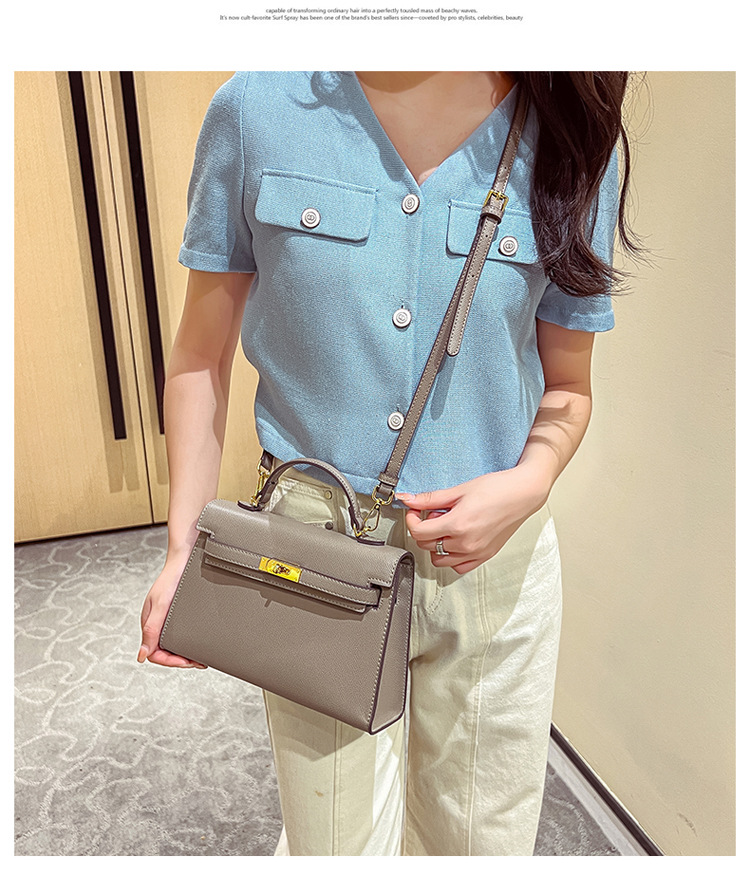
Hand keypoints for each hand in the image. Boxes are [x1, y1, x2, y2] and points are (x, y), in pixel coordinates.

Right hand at [138, 554, 206, 668]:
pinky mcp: (175, 614)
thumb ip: (151, 630)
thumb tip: (141, 656)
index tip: (186, 662)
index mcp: (148, 624)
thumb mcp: (161, 605)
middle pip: (164, 651)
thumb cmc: (170, 579)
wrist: (183, 560)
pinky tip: (198, 644)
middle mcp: (156, 624)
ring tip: (200, 657)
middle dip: (180, 660)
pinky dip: (188, 642)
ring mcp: (166, 619)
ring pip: (172, 644)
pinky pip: (179, 634)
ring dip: (185, 653)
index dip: (170, 662)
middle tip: (198, 662)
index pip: (154, 654)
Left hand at [397, 463, 550, 573]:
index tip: (414, 512)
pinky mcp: (484, 556)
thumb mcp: (459, 490)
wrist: (523, 494)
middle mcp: (466, 543)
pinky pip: (458, 567)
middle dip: (424, 529)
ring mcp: (476, 552)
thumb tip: (407, 499)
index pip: (418, 532)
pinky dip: (451, 557)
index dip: (411, 520)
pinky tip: (455, 540)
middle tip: (434, 514)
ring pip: (439, 559)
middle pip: (426, 545)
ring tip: (447, 527)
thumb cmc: (497, 488)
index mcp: (457, 525)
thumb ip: (430, 498)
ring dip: (436, 545)